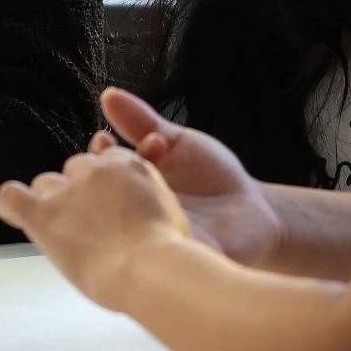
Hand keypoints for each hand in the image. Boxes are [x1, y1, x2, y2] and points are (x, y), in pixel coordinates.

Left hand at [0, 145, 191, 311]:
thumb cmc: (167, 255)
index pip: (103, 160)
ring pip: (45, 184)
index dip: (102, 184)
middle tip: (90, 227)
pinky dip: (12, 205)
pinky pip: (11, 197)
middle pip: (73, 170)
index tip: (105, 205)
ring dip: (51, 204)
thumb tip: (130, 204)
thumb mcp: (170, 212)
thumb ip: (146, 197)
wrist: (150, 271)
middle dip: (78, 194)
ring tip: (68, 235)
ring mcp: (65, 189)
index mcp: (128, 166)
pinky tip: (18, 217)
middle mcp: (94, 170)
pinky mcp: (42, 212)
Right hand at [94, 87, 283, 267]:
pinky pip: (155, 251)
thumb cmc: (211, 174)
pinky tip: (166, 212)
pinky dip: (155, 232)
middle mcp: (130, 210)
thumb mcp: (176, 142)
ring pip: (121, 226)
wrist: (254, 210)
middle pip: (99, 198)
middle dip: (105, 179)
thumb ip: (143, 122)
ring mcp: (148, 234)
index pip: (95, 168)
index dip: (96, 155)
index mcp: (127, 180)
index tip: (105, 142)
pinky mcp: (171, 255)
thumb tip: (108, 95)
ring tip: (149, 183)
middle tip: (125, 162)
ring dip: (128, 205)